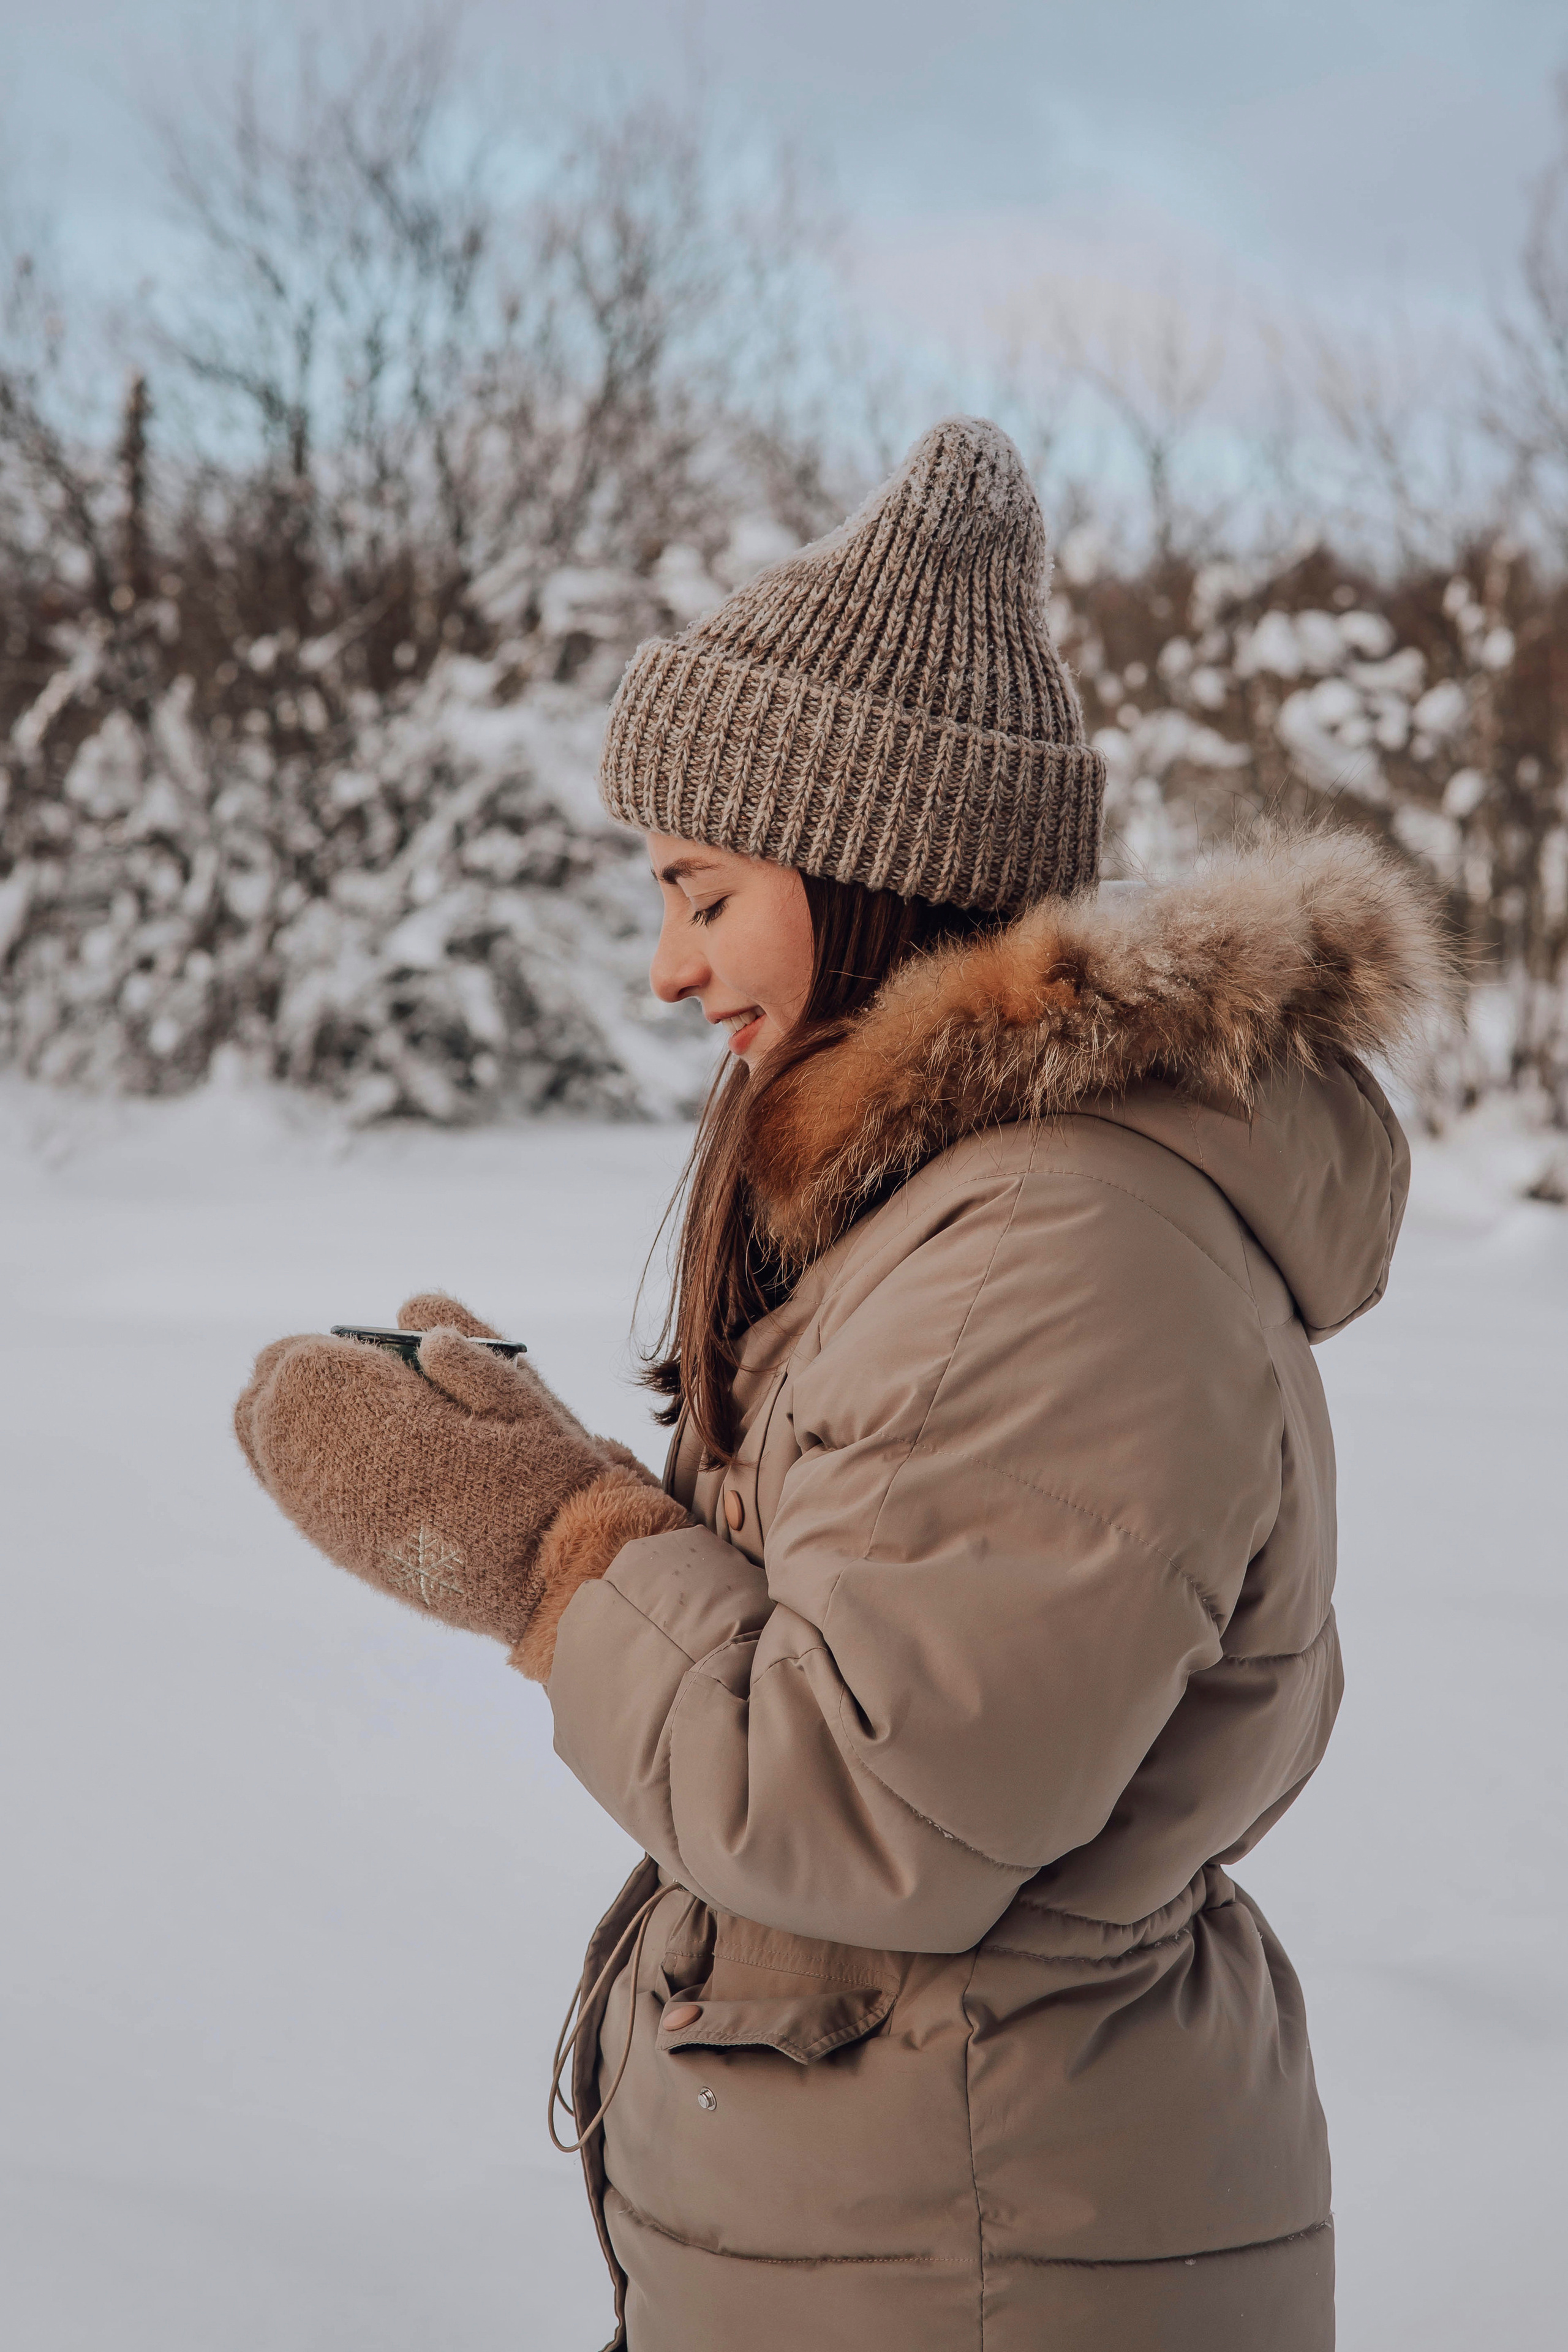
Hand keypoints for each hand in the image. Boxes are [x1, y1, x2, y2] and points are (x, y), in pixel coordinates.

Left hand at [235, 1293, 684, 1677]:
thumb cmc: (548, 1484)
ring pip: (258, 1439)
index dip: (329, 1346)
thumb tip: (411, 1312)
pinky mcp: (336, 1544)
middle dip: (297, 1371)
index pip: (301, 1366)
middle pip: (265, 1397)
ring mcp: (327, 1514)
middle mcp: (339, 1475)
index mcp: (382, 1429)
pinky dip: (289, 1453)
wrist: (549, 1585)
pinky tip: (333, 1445)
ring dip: (288, 1409)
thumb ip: (467, 1347)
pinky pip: (279, 1483)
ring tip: (339, 1401)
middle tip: (346, 1365)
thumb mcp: (528, 1399)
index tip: (368, 1347)